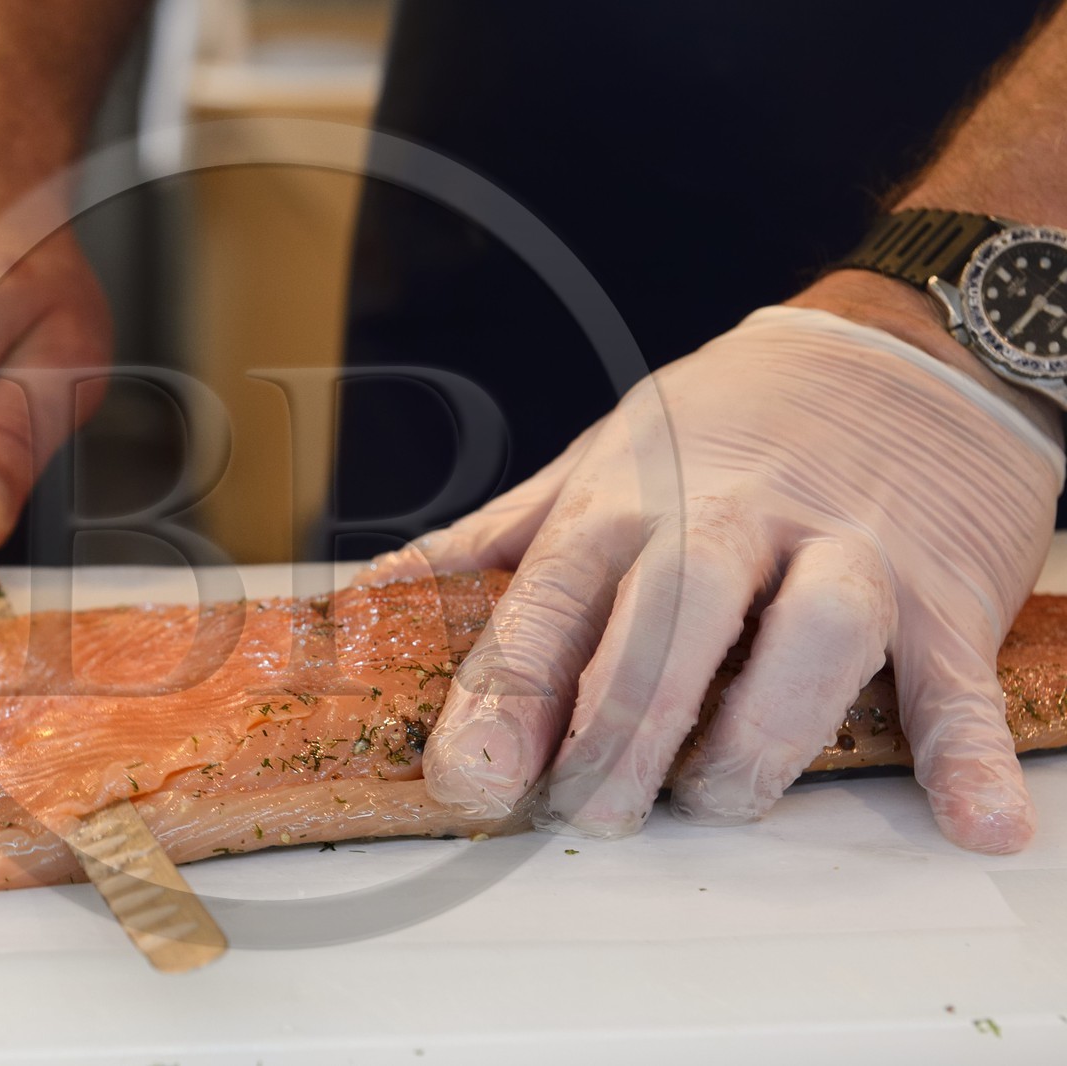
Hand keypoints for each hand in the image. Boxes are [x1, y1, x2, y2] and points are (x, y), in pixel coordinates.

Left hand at [368, 295, 1063, 853]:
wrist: (900, 342)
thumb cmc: (730, 418)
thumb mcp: (600, 455)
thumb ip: (497, 538)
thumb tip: (377, 596)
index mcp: (635, 495)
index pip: (556, 596)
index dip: (508, 693)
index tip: (469, 774)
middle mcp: (736, 518)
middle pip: (671, 625)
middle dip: (620, 733)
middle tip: (589, 811)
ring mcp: (845, 550)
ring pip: (806, 641)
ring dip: (757, 743)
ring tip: (718, 796)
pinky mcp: (943, 591)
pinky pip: (955, 675)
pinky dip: (967, 751)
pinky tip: (971, 819)